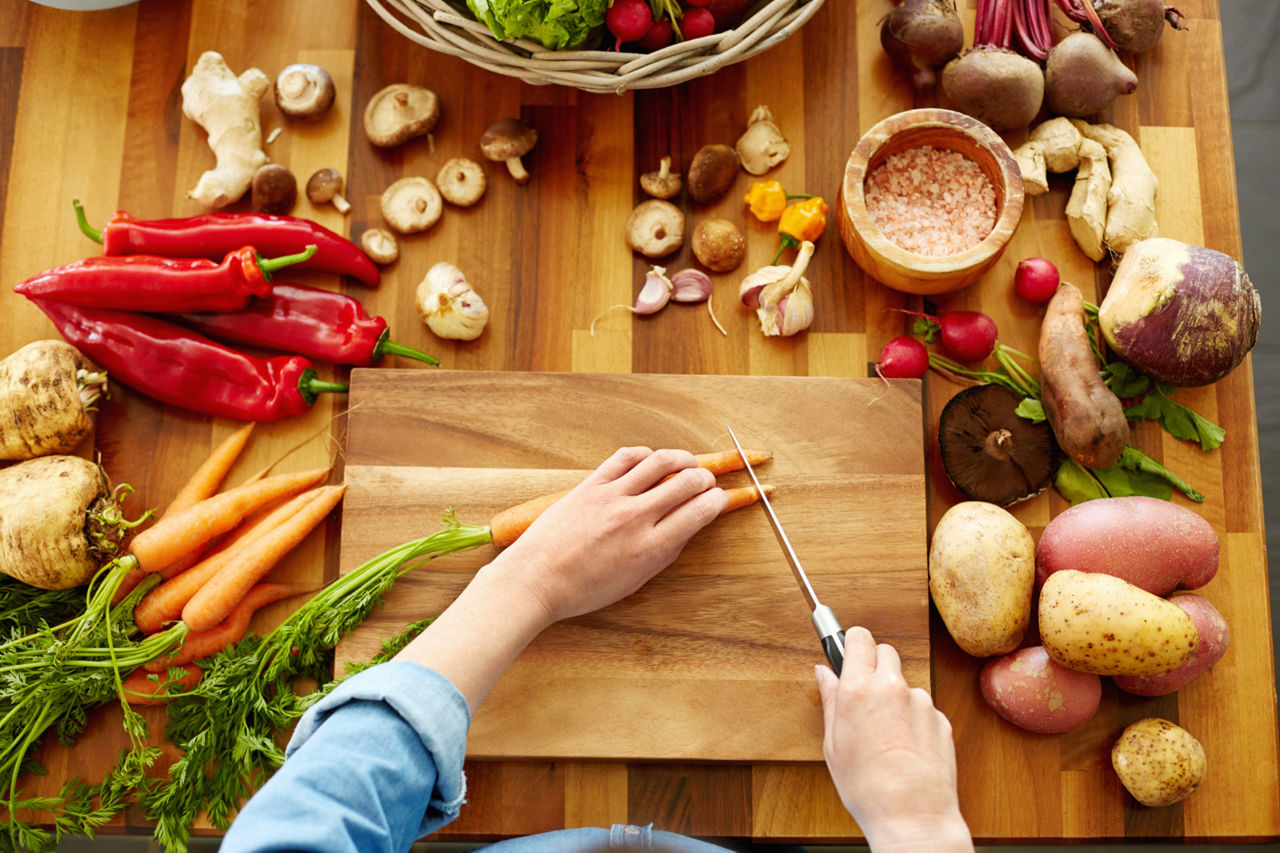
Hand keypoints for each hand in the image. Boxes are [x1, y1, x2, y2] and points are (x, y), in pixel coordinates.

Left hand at [489, 446, 727, 623]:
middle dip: (705, 478)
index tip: (719, 499)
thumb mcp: (635, 581)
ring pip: (660, 461)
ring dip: (682, 458)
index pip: (701, 511)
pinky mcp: (591, 484)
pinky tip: (652, 460)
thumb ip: (665, 553)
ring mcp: (612, 497)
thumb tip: (688, 527)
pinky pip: (626, 457)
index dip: (718, 501)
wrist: (536, 580)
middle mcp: (635, 518)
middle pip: (687, 481)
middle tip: (706, 481)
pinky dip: (646, 454)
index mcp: (650, 548)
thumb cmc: (583, 589)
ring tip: (687, 463)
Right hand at [815, 627, 972, 852]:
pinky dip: (915, 720)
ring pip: (905, 683)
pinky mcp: (941, 719)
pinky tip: (906, 749)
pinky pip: (924, 708)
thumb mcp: (833, 744)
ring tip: (887, 736)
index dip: (854, 642)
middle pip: (886, 652)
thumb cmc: (867, 787)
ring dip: (896, 697)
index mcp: (858, 689)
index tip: (850, 649)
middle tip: (866, 693)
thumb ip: (831, 700)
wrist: (912, 816)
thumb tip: (825, 674)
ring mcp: (921, 702)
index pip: (859, 638)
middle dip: (875, 665)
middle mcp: (892, 688)